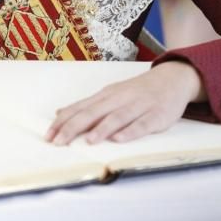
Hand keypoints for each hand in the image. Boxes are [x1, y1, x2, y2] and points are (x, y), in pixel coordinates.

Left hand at [45, 61, 203, 145]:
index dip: (63, 121)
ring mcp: (138, 106)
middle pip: (94, 113)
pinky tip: (120, 139)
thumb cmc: (137, 91)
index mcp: (106, 95)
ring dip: (102, 129)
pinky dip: (131, 131)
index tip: (48, 135)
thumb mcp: (111, 94)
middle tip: (59, 142)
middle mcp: (119, 98)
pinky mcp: (156, 115)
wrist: (172, 78)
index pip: (80, 108)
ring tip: (88, 141)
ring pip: (117, 117)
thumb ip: (88, 105)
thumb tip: (60, 113)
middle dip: (74, 127)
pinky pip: (142, 124)